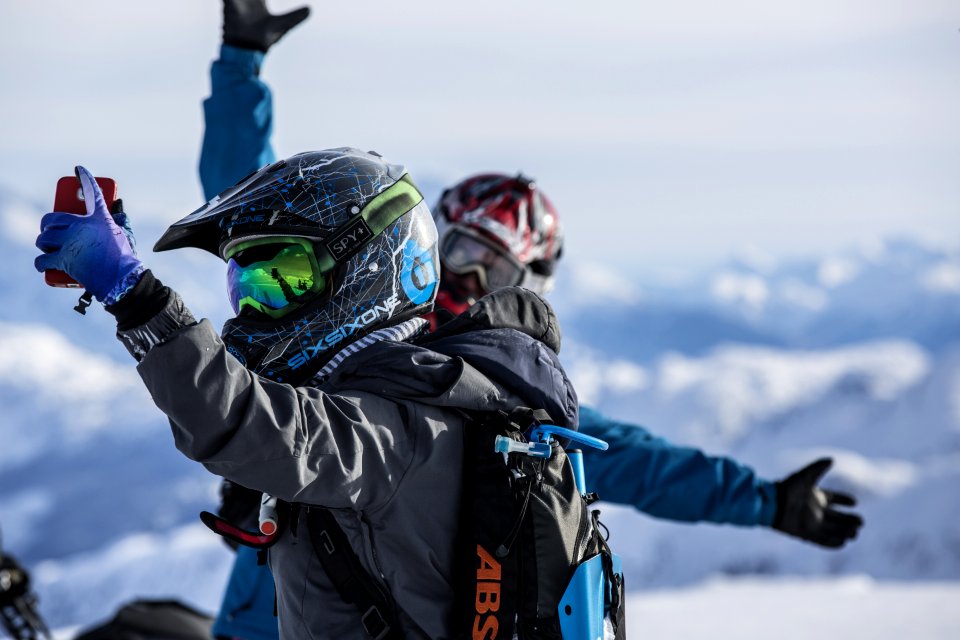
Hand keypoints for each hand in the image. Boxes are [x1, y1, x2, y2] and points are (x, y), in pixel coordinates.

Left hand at [35, 166, 144, 305]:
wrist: (121, 281)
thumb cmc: (125, 259)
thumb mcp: (125, 236)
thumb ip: (121, 220)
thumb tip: (119, 210)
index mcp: (98, 219)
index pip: (93, 193)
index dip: (85, 177)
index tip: (78, 169)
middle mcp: (82, 227)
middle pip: (52, 218)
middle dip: (47, 224)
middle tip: (50, 230)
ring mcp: (70, 243)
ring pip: (44, 238)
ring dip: (43, 243)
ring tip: (48, 248)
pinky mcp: (64, 260)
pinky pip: (42, 259)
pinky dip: (41, 263)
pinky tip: (43, 264)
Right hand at [223, 0, 309, 52]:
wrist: (249, 49)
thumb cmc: (264, 39)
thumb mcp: (282, 24)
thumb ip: (294, 16)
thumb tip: (311, 9)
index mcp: (259, 3)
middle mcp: (247, 2)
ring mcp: (237, 3)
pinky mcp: (229, 6)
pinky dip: (230, 0)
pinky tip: (234, 0)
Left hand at [773, 458, 862, 548]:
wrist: (771, 504)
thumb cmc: (787, 489)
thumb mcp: (804, 477)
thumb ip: (818, 468)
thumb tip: (831, 459)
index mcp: (816, 497)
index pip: (834, 498)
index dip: (844, 499)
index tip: (855, 501)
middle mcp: (816, 511)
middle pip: (837, 517)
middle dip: (849, 520)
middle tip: (860, 522)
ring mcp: (812, 523)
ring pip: (833, 530)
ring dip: (844, 532)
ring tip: (855, 533)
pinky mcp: (806, 534)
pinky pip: (822, 541)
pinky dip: (833, 542)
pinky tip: (843, 542)